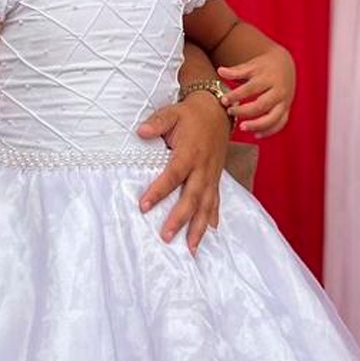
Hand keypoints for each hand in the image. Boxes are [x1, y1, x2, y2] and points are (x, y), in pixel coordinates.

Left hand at [136, 89, 229, 253]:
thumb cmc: (191, 115)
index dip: (159, 191)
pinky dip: (213, 217)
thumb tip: (141, 132)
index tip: (144, 206)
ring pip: (206, 205)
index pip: (173, 175)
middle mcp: (203, 167)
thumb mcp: (173, 113)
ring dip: (199, 228)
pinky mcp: (216, 178)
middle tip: (166, 236)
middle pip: (192, 197)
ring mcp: (211, 175)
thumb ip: (157, 123)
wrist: (218, 112)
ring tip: (191, 248)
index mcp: (190, 152)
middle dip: (180, 219)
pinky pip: (216, 200)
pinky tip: (209, 232)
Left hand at [218, 46, 294, 136]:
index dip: (236, 95)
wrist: (286, 64)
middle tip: (230, 112)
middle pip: (262, 105)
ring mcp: (284, 102)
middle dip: (244, 111)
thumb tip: (220, 71)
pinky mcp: (287, 110)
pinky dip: (269, 131)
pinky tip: (256, 135)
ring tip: (242, 127)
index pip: (250, 89)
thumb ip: (236, 71)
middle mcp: (278, 91)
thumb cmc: (264, 66)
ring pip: (273, 118)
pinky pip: (280, 124)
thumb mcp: (251, 65)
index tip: (223, 100)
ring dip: (257, 125)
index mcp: (268, 78)